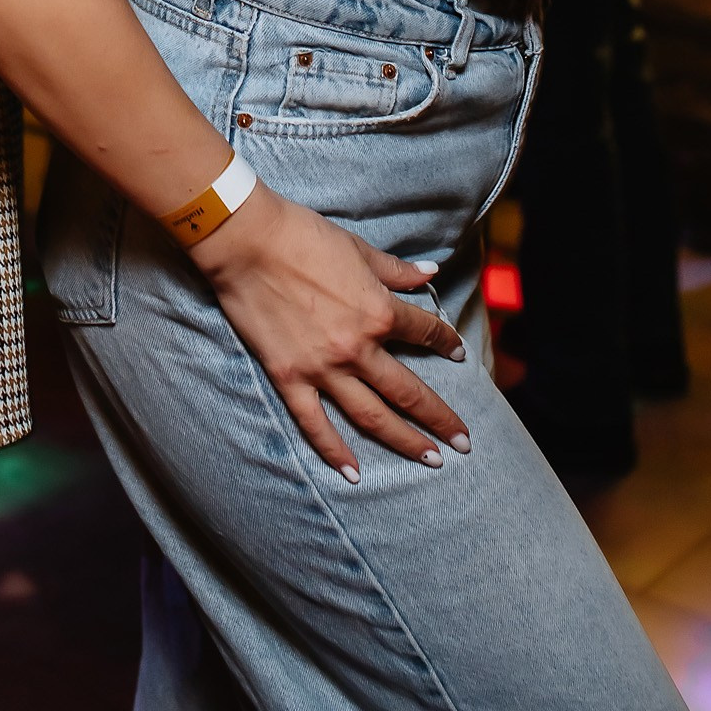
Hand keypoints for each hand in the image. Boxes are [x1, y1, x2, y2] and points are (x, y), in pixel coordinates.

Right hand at [195, 183, 470, 481]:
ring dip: (405, 441)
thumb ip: (396, 270)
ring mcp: (323, 368)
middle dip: (440, 418)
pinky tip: (354, 474)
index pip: (425, 332)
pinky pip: (315, 424)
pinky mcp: (289, 377)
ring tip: (431, 460)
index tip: (458, 354)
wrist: (247, 241)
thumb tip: (431, 273)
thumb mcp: (358, 248)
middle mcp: (358, 347)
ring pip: (372, 415)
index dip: (446, 342)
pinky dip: (335, 452)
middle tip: (464, 441)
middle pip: (409, 391)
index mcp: (379, 311)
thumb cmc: (303, 236)